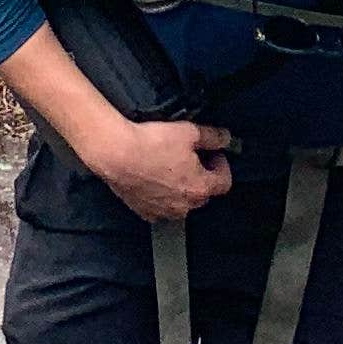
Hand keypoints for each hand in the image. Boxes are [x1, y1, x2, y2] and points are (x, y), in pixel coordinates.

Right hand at [101, 119, 235, 222]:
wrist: (116, 154)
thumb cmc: (153, 143)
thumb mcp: (188, 132)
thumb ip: (212, 137)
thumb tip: (226, 138)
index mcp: (201, 188)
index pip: (224, 182)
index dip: (221, 164)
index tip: (213, 152)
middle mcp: (186, 206)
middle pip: (203, 193)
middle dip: (201, 176)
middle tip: (189, 157)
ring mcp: (164, 212)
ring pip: (181, 202)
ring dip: (180, 188)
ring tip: (168, 167)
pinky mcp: (144, 211)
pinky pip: (159, 206)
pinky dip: (160, 196)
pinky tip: (151, 179)